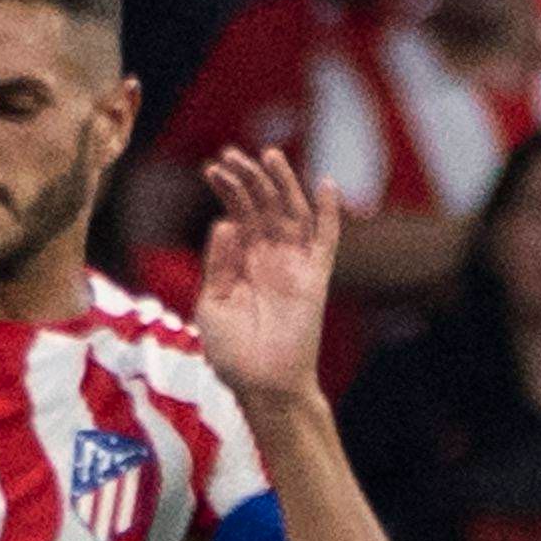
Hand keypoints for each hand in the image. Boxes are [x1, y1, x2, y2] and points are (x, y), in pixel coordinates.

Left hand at [194, 147, 343, 407]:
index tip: (212, 168)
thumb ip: (218, 263)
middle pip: (263, 206)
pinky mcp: (315, 277)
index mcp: (242, 262)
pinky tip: (324, 184)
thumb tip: (225, 222)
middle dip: (249, 179)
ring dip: (282, 183)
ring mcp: (294, 265)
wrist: (261, 385)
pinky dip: (328, 212)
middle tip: (232, 154)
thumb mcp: (212, 303)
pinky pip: (326, 240)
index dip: (227, 190)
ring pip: (292, 213)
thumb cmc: (232, 352)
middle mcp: (269, 258)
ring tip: (268, 155)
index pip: (238, 214)